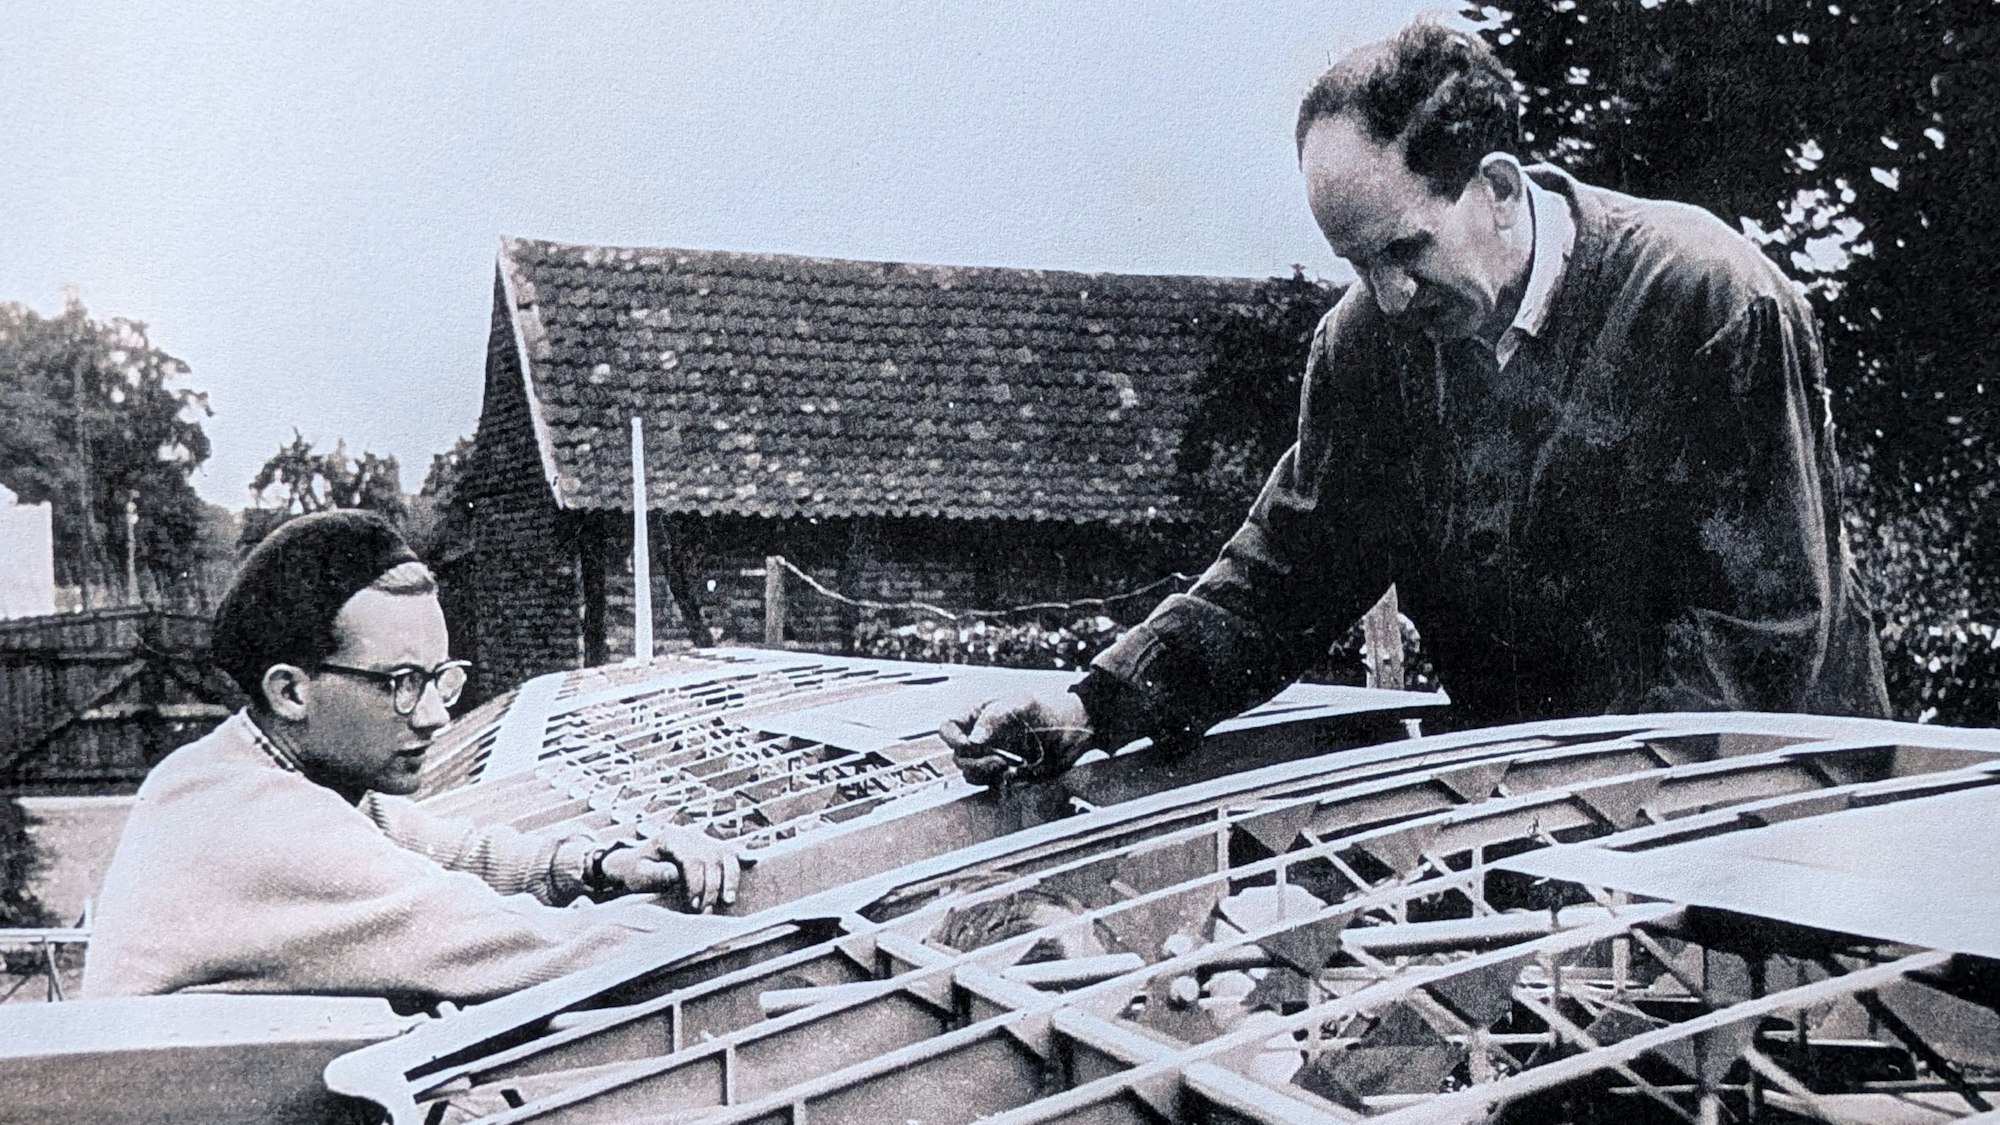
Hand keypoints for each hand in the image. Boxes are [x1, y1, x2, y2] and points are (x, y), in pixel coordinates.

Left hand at [602, 825, 740, 911]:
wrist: (632, 863)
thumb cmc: (634, 870)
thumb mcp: (637, 873)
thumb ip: (654, 873)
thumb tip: (674, 874)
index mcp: (671, 838)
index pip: (693, 858)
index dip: (697, 883)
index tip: (694, 904)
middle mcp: (690, 836)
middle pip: (712, 858)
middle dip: (712, 887)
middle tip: (705, 911)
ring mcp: (702, 840)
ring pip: (726, 854)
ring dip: (730, 879)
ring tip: (729, 901)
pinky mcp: (710, 848)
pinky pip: (730, 850)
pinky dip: (742, 856)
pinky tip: (753, 861)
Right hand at [940, 690, 1094, 786]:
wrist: (1073, 730)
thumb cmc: (1045, 709)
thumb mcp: (1018, 705)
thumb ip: (993, 718)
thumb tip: (972, 740)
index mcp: (977, 717)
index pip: (948, 728)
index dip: (951, 738)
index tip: (968, 745)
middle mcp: (980, 739)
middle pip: (959, 758)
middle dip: (976, 762)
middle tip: (999, 760)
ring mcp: (991, 758)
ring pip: (971, 775)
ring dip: (987, 774)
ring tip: (1010, 766)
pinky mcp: (1006, 774)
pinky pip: (992, 785)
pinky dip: (1002, 782)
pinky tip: (1019, 773)